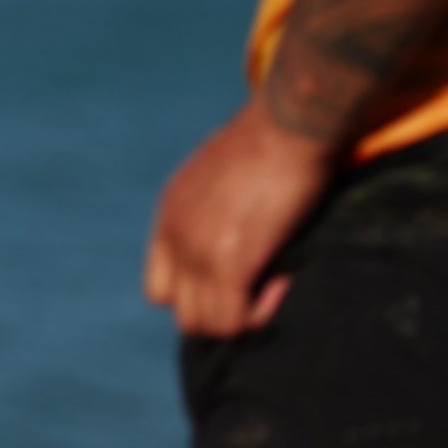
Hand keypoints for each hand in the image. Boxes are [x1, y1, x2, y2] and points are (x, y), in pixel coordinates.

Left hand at [143, 99, 333, 336]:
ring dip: (243, 315)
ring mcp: (198, 251)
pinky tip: (283, 280)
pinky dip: (261, 313)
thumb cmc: (269, 139)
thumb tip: (235, 224)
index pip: (160, 287)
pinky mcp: (230, 262)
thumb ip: (214, 204)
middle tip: (258, 287)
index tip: (235, 279)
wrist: (288, 122)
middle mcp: (176, 235)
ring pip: (208, 325)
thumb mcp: (222, 171)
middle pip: (183, 313)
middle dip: (223, 311)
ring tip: (272, 282)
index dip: (197, 295)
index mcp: (170, 213)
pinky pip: (235, 321)